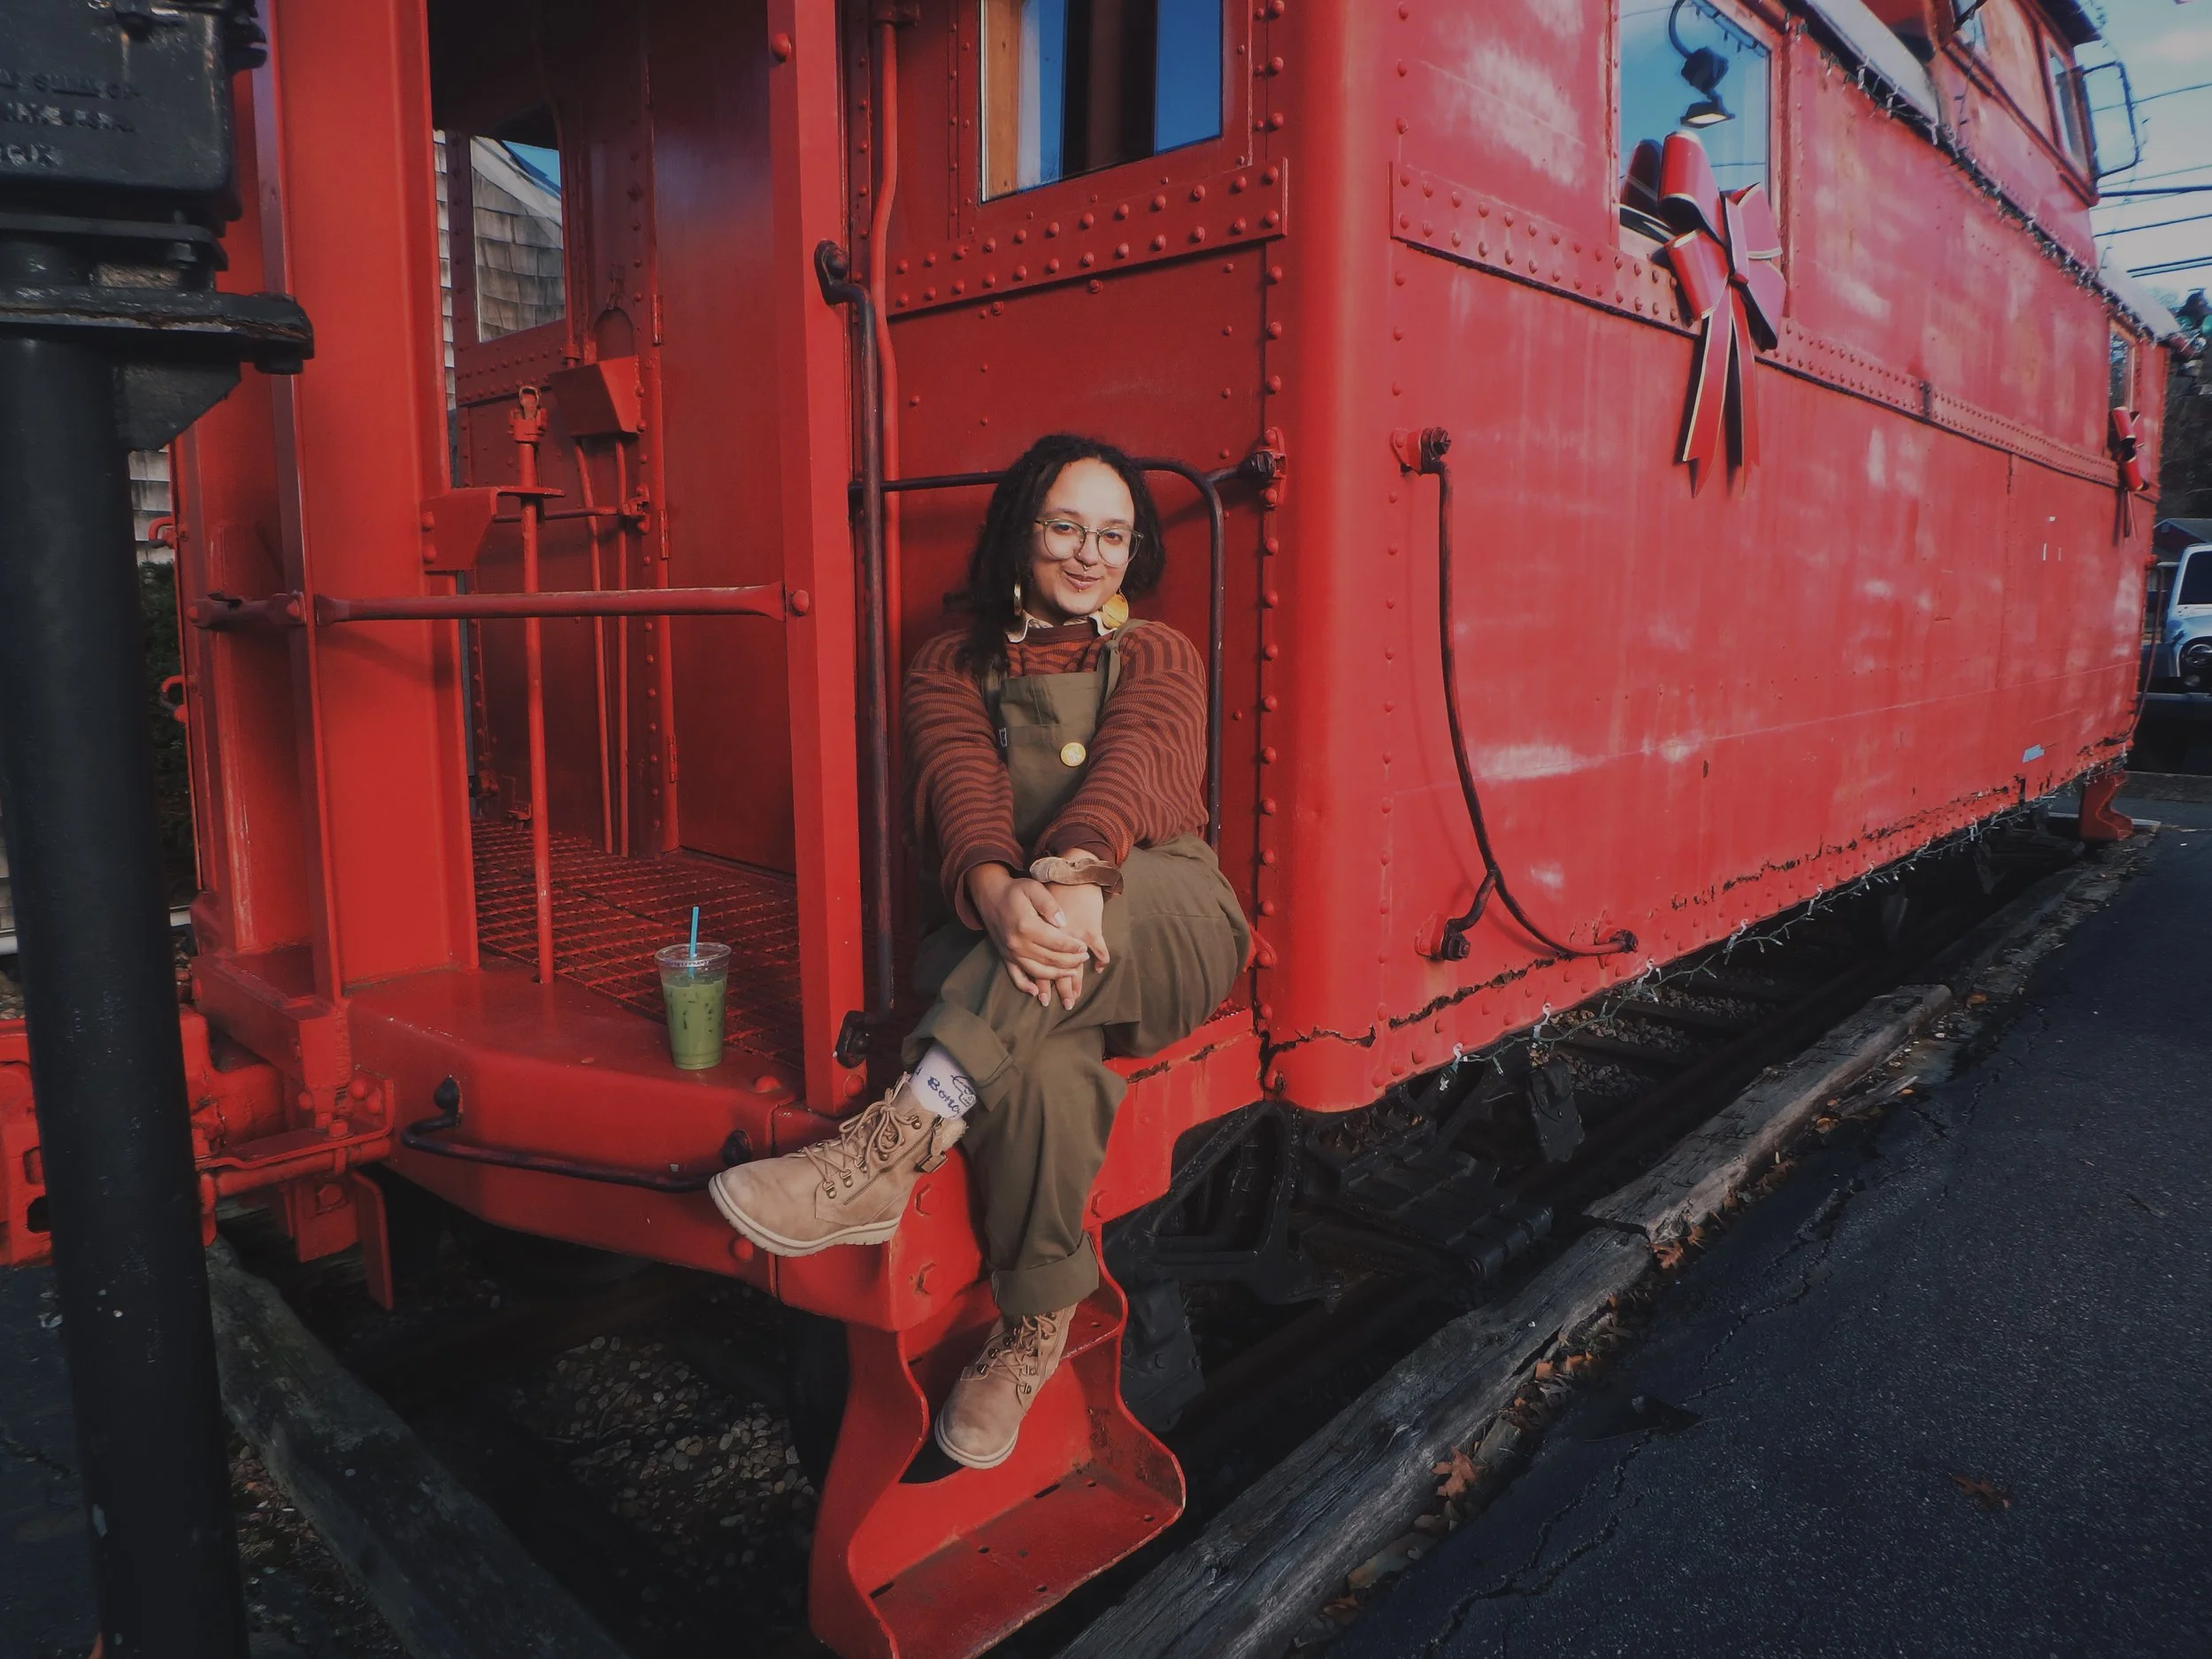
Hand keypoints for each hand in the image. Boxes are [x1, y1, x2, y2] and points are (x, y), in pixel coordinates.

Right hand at [965, 864, 1089, 1001]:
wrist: (990, 894)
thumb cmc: (1015, 890)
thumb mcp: (1033, 888)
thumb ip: (1049, 904)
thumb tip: (1063, 922)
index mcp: (1026, 926)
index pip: (1056, 942)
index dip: (1073, 947)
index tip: (1085, 947)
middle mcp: (1017, 943)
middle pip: (1049, 959)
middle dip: (1070, 961)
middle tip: (1084, 959)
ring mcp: (1010, 952)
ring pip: (1037, 971)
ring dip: (1056, 975)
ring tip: (1072, 972)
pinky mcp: (1005, 956)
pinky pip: (1015, 976)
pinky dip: (1025, 986)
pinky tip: (1036, 992)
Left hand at [1042, 882, 1110, 1008]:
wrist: (1070, 872)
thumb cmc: (1050, 888)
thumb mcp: (1031, 906)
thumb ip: (1030, 931)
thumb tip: (1033, 952)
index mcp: (1039, 934)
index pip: (1041, 963)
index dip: (1044, 983)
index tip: (1044, 999)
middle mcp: (1057, 938)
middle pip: (1058, 969)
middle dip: (1063, 989)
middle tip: (1066, 1005)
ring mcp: (1076, 935)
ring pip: (1075, 964)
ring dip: (1077, 981)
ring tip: (1075, 997)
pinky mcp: (1091, 928)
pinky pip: (1099, 949)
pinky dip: (1101, 958)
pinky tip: (1100, 967)